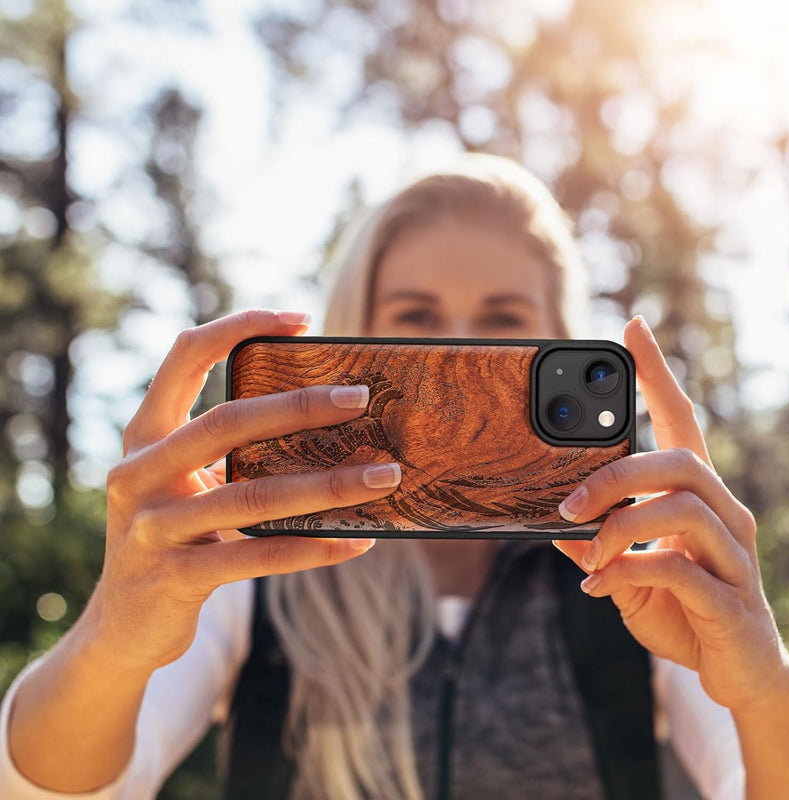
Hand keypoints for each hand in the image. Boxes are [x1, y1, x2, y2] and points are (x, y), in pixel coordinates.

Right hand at [87, 310, 401, 674]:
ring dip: (329, 485)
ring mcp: (152, 527)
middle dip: (300, 407)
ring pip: (253, 495)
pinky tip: (358, 541)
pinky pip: (258, 557)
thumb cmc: (174, 537)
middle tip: (361, 399)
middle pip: (227, 422)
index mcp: (145, 435)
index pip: (185, 357)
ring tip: (384, 476)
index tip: (301, 319)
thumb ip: (229, 453)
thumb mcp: (186, 485)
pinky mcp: (174, 577)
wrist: (122, 626)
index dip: (239, 327)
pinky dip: (314, 547)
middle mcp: (139, 473)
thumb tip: (326, 422)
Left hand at [553, 316, 788, 713]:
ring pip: (682, 508)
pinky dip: (629, 571)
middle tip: (567, 504)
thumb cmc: (681, 609)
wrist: (736, 672)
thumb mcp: (626, 572)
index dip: (657, 374)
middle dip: (616, 475)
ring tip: (586, 551)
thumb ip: (597, 546)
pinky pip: (679, 569)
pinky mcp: (731, 600)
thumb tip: (554, 527)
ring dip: (619, 526)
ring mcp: (734, 556)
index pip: (681, 420)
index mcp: (697, 497)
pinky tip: (600, 586)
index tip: (632, 329)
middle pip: (679, 461)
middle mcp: (724, 514)